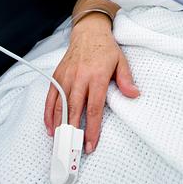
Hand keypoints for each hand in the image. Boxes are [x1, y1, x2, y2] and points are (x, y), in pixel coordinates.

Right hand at [44, 14, 138, 153]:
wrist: (89, 32)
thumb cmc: (106, 49)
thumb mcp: (121, 61)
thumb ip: (126, 79)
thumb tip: (134, 94)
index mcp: (96, 76)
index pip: (94, 107)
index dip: (92, 128)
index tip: (90, 144)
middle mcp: (79, 77)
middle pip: (75, 110)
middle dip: (74, 132)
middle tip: (74, 151)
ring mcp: (66, 77)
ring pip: (60, 106)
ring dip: (60, 126)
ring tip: (61, 143)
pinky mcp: (57, 76)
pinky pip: (50, 98)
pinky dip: (48, 114)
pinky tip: (51, 128)